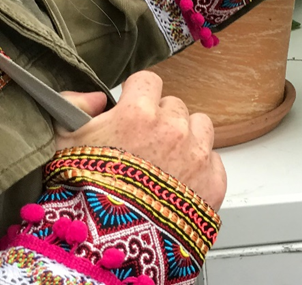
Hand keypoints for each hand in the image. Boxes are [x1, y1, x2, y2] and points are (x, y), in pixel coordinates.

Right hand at [56, 72, 225, 209]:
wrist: (104, 246)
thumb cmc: (81, 197)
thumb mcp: (61, 144)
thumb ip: (74, 106)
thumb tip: (96, 96)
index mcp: (139, 113)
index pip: (148, 81)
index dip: (138, 95)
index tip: (133, 109)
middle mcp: (173, 128)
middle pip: (174, 106)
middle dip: (160, 121)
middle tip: (143, 146)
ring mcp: (197, 154)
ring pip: (200, 126)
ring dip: (186, 138)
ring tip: (164, 163)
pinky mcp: (213, 182)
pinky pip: (214, 160)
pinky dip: (201, 168)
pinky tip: (179, 183)